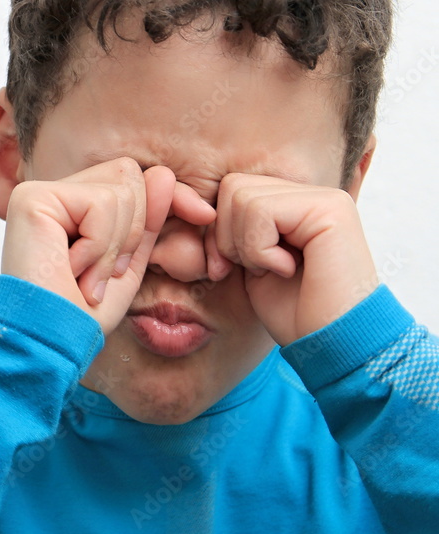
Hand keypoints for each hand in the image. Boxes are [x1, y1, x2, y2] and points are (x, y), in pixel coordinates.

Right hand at [1, 158, 215, 334]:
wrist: (50, 341)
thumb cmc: (81, 314)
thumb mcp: (129, 263)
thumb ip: (147, 219)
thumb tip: (163, 175)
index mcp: (71, 206)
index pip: (131, 177)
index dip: (161, 202)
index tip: (186, 227)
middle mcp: (52, 193)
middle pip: (128, 174)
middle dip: (133, 232)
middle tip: (101, 274)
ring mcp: (39, 192)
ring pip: (119, 191)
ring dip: (112, 248)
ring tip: (84, 278)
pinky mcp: (32, 198)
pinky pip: (98, 204)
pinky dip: (98, 246)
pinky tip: (71, 269)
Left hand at [204, 174, 377, 345]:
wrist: (335, 347)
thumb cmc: (295, 314)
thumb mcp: (250, 264)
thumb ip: (234, 229)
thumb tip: (198, 207)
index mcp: (295, 204)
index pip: (232, 189)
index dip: (218, 232)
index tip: (228, 268)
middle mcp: (313, 194)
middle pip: (233, 187)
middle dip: (227, 236)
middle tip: (256, 270)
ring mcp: (324, 198)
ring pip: (241, 196)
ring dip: (246, 246)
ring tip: (276, 270)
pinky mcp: (330, 209)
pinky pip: (260, 211)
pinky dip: (260, 250)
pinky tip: (288, 269)